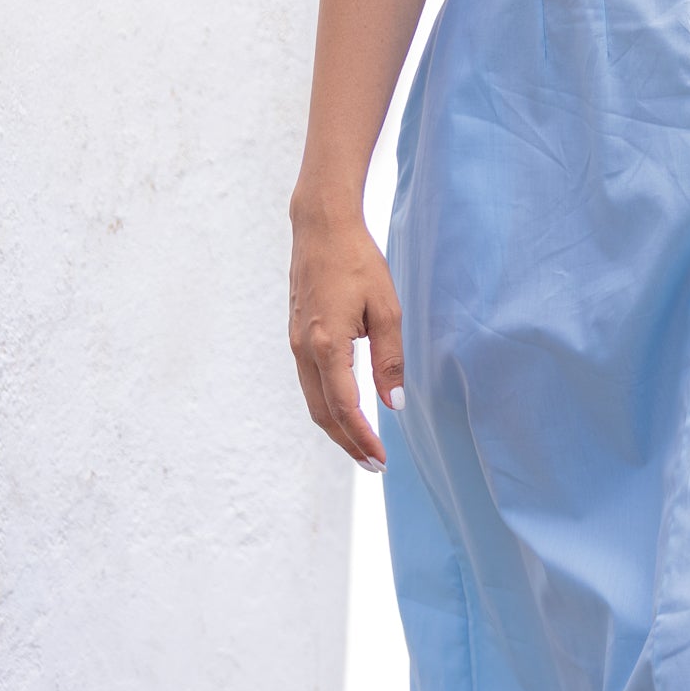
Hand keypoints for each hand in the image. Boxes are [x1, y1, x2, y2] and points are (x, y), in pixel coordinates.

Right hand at [288, 193, 403, 468]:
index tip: (381, 459)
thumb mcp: (386, 308)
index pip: (344, 407)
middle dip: (347, 443)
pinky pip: (309, 382)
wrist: (320, 227)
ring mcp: (295, 342)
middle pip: (322, 413)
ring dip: (336, 427)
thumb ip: (389, 359)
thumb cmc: (358, 261)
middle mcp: (304, 348)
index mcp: (327, 343)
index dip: (362, 438)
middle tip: (373, 464)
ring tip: (362, 445)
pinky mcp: (296, 334)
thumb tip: (394, 404)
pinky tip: (346, 409)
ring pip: (312, 399)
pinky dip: (327, 404)